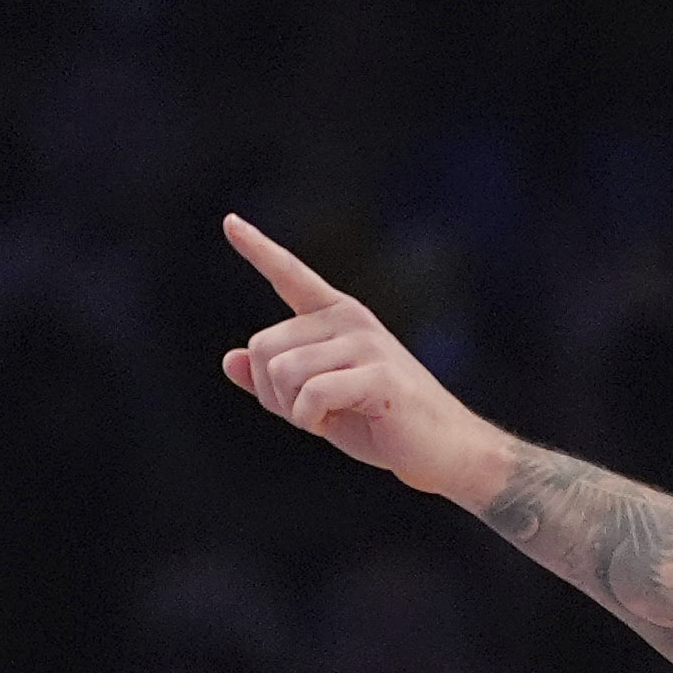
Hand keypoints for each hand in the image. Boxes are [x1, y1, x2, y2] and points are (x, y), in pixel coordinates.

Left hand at [220, 214, 502, 500]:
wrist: (443, 450)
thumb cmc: (381, 423)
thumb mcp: (317, 401)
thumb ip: (275, 381)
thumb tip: (229, 359)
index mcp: (336, 317)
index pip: (291, 275)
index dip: (258, 249)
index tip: (230, 222)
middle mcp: (349, 319)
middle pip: (263, 345)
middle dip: (271, 391)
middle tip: (307, 413)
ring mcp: (366, 343)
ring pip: (282, 370)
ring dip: (291, 409)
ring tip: (324, 419)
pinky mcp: (378, 374)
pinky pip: (311, 393)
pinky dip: (309, 419)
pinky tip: (330, 425)